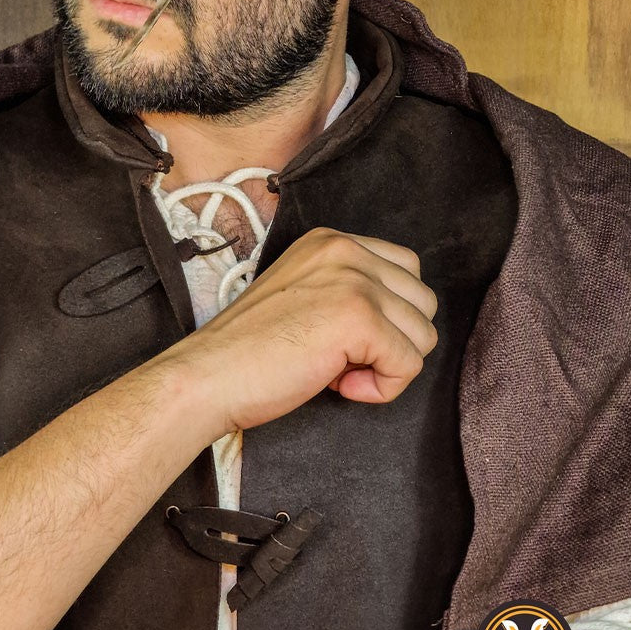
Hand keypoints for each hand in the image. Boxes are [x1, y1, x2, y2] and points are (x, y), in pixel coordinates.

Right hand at [163, 225, 438, 432]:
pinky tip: (340, 386)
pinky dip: (383, 388)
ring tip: (337, 371)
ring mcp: (353, 281)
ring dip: (387, 365)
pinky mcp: (359, 318)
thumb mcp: (304, 295)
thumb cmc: (249, 352)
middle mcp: (345, 250)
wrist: (207, 377)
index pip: (405, 271)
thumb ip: (348, 291)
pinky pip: (409, 365)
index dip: (385, 317)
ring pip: (422, 334)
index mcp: (330, 241)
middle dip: (393, 341)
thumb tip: (399, 322)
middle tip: (339, 358)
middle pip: (422, 302)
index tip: (338, 339)